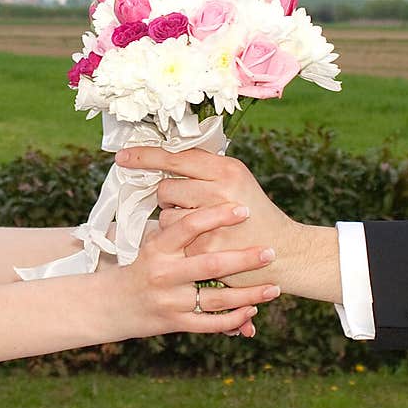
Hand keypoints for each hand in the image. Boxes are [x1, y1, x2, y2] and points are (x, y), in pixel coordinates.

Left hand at [115, 147, 341, 301]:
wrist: (285, 252)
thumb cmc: (256, 216)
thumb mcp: (237, 182)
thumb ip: (205, 171)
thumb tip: (165, 159)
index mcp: (227, 169)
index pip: (176, 156)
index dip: (145, 156)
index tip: (122, 156)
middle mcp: (219, 189)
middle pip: (166, 188)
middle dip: (169, 198)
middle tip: (189, 207)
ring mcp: (211, 219)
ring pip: (166, 215)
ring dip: (173, 222)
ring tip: (199, 229)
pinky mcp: (205, 246)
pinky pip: (173, 240)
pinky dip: (179, 243)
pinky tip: (198, 245)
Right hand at [116, 200, 281, 337]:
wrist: (109, 305)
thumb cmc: (139, 268)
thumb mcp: (151, 243)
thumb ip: (177, 228)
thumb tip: (207, 195)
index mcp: (157, 248)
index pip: (189, 225)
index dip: (218, 216)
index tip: (244, 209)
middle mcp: (163, 273)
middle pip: (211, 263)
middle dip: (245, 258)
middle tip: (270, 251)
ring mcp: (170, 300)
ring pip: (217, 298)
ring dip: (250, 294)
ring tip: (274, 287)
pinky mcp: (175, 323)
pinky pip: (210, 324)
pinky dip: (234, 318)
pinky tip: (253, 310)